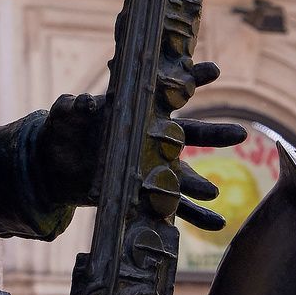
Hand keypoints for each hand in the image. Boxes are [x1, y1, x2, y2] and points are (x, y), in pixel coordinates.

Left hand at [38, 70, 244, 229]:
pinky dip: (197, 216)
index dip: (191, 80)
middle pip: (190, 137)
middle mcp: (151, 141)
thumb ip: (72, 107)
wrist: (55, 166)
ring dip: (200, 185)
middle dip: (215, 135)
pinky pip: (175, 209)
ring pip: (184, 176)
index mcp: (136, 113)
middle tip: (240, 134)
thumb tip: (83, 103)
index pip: (168, 93)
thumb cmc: (64, 131)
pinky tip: (218, 224)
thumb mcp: (64, 116)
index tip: (214, 70)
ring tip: (214, 193)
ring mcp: (151, 168)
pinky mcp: (145, 194)